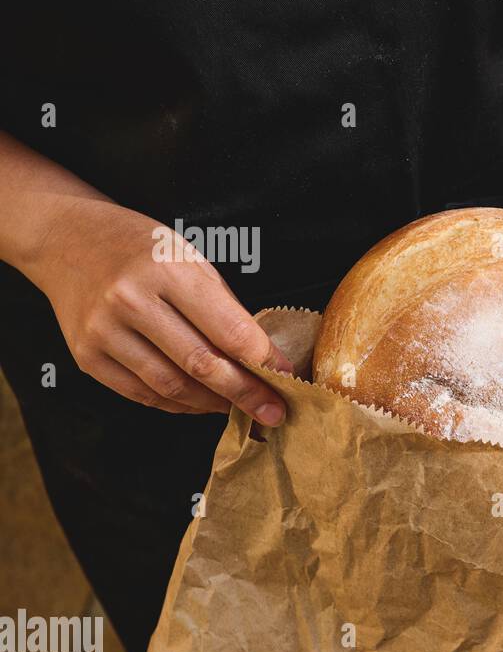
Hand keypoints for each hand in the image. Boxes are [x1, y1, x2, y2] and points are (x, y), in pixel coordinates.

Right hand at [27, 197, 291, 423]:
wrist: (65, 239)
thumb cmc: (139, 247)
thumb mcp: (189, 258)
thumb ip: (223, 307)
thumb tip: (262, 358)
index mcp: (167, 271)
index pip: (229, 330)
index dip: (264, 362)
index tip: (288, 379)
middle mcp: (131, 301)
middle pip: (201, 365)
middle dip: (245, 394)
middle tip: (274, 413)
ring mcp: (103, 332)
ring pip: (171, 386)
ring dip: (212, 404)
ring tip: (238, 407)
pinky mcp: (86, 356)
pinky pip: (141, 393)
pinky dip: (176, 404)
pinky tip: (200, 403)